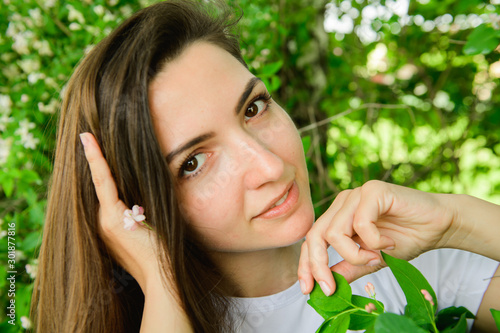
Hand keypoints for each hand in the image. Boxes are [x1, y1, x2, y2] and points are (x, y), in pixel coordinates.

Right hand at [80, 132, 158, 289]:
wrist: (162, 275)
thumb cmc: (163, 252)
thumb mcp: (151, 225)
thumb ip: (143, 209)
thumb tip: (148, 191)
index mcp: (111, 223)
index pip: (104, 189)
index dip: (97, 167)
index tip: (92, 144)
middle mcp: (102, 220)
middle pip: (100, 182)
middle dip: (95, 158)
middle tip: (89, 134)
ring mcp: (104, 220)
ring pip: (99, 180)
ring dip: (94, 156)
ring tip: (88, 134)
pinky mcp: (111, 218)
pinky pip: (102, 182)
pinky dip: (96, 161)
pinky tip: (90, 142)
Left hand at [298, 180, 455, 295]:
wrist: (439, 225)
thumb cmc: (406, 238)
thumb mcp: (371, 260)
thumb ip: (348, 268)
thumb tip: (325, 284)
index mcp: (339, 215)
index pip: (312, 239)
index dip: (306, 265)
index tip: (308, 290)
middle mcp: (343, 203)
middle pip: (316, 235)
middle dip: (319, 265)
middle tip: (330, 287)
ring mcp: (356, 194)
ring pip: (335, 232)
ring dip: (354, 254)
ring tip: (376, 257)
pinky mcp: (372, 191)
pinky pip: (360, 224)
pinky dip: (374, 241)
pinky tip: (389, 242)